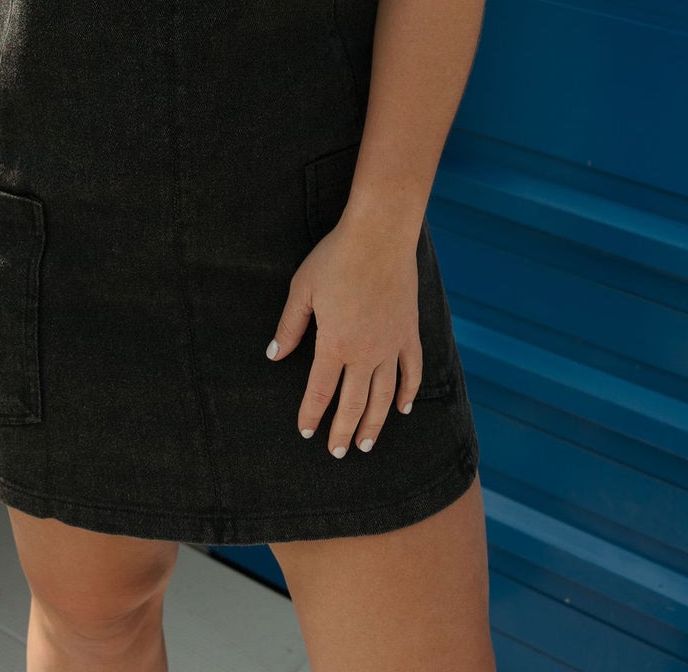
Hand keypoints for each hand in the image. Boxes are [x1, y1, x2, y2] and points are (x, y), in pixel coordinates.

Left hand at [266, 211, 425, 456]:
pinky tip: (403, 408)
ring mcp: (391, 344)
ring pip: (384, 396)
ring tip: (367, 444)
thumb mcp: (303, 289)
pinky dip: (408, 392)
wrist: (380, 235)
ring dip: (375, 423)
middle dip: (344, 431)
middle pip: (354, 403)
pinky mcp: (409, 332)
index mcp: (335, 344)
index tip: (306, 432)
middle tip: (338, 453)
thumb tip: (275, 356)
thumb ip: (290, 326)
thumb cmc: (336, 258)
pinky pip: (411, 371)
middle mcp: (365, 353)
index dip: (312, 414)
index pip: (320, 392)